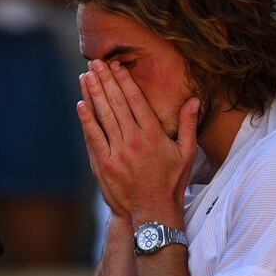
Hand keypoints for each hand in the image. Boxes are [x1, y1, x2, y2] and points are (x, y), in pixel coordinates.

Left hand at [77, 59, 199, 225]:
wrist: (153, 212)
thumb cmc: (171, 182)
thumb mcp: (187, 153)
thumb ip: (189, 124)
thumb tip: (194, 100)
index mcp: (154, 135)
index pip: (136, 101)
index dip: (124, 81)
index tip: (116, 66)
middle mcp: (135, 141)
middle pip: (116, 104)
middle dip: (105, 81)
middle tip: (96, 63)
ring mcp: (117, 153)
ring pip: (103, 117)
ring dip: (93, 94)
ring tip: (86, 76)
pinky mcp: (104, 165)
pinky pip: (93, 138)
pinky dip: (86, 120)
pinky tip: (81, 104)